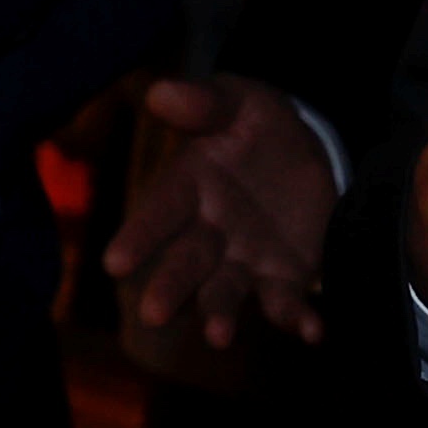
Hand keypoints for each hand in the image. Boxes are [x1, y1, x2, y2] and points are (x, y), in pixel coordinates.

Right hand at [102, 73, 337, 348]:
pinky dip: (297, 319)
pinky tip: (312, 330)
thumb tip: (161, 92)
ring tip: (219, 336)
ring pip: (226, 291)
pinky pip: (286, 302)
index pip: (160, 212)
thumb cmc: (257, 125)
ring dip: (220, 314)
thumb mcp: (238, 102)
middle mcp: (208, 233)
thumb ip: (204, 103)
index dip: (139, 236)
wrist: (310, 150)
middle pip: (185, 264)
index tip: (115, 263)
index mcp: (188, 188)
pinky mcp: (283, 277)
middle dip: (170, 288)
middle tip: (152, 314)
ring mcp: (244, 260)